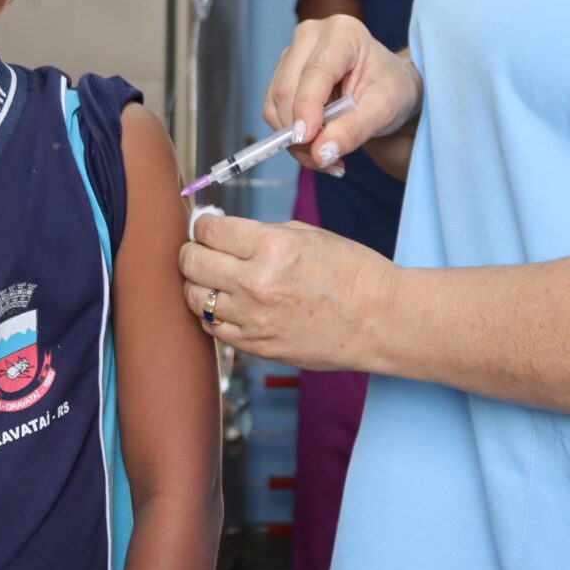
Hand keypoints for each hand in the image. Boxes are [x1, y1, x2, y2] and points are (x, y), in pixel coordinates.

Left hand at [180, 213, 396, 370]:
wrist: (378, 319)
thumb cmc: (351, 272)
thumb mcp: (307, 234)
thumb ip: (261, 232)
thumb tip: (224, 231)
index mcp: (272, 246)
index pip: (210, 230)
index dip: (202, 223)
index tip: (205, 224)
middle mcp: (256, 283)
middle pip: (193, 262)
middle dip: (191, 250)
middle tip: (198, 247)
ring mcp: (253, 319)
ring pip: (195, 298)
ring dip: (195, 283)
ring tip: (207, 276)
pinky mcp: (256, 346)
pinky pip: (213, 328)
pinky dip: (210, 313)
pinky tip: (223, 303)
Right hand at [265, 16, 421, 171]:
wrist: (388, 87)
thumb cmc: (391, 88)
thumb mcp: (384, 109)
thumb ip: (353, 130)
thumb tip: (320, 153)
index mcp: (343, 33)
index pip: (315, 72)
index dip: (307, 108)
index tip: (307, 141)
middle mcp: (310, 36)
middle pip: (287, 90)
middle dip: (301, 133)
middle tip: (327, 161)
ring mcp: (292, 54)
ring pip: (275, 105)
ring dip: (295, 141)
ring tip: (328, 157)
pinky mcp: (282, 74)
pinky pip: (274, 112)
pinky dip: (292, 138)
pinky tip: (318, 146)